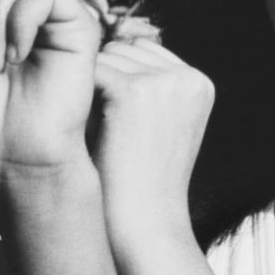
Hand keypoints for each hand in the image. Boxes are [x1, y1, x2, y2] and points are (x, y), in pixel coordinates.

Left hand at [92, 36, 214, 248]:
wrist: (142, 226)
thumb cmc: (139, 183)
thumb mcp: (158, 128)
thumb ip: (148, 88)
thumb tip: (110, 48)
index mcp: (200, 83)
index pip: (144, 52)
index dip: (118, 78)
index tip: (108, 116)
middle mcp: (189, 77)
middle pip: (124, 50)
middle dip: (103, 79)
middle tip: (94, 123)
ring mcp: (164, 82)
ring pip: (105, 57)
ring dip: (90, 86)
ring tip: (90, 127)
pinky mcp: (134, 92)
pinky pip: (90, 72)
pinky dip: (78, 93)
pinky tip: (75, 122)